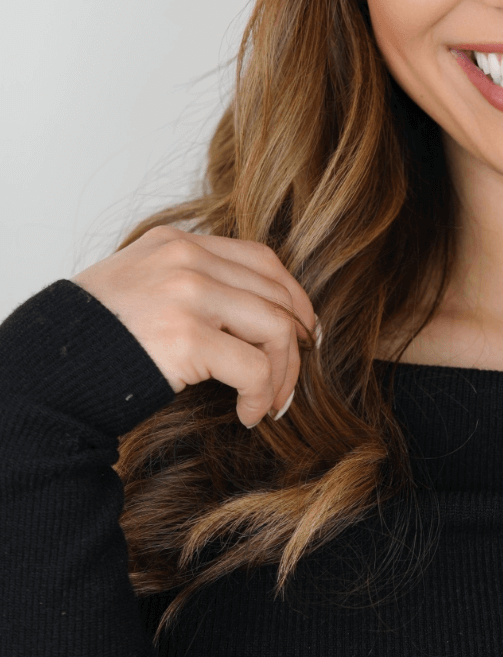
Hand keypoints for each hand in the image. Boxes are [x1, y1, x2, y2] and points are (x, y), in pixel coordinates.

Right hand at [71, 226, 316, 427]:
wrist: (45, 372)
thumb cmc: (94, 342)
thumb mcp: (141, 287)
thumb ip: (189, 283)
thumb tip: (253, 312)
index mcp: (177, 243)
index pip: (261, 259)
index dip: (292, 296)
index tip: (304, 329)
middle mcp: (185, 260)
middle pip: (275, 294)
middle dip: (295, 341)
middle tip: (290, 378)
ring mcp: (187, 295)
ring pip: (275, 329)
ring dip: (283, 373)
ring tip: (271, 402)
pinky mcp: (187, 338)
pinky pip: (254, 368)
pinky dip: (261, 395)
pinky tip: (247, 414)